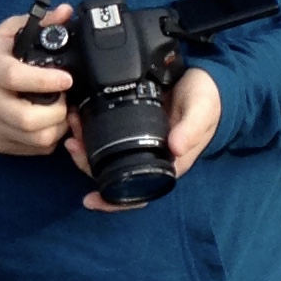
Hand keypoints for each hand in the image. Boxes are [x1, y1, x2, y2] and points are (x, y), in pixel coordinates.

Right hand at [0, 8, 76, 157]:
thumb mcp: (9, 33)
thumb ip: (40, 23)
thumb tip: (66, 13)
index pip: (15, 78)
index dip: (44, 81)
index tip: (66, 79)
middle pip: (28, 119)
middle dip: (58, 111)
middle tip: (65, 99)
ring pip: (35, 138)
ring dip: (58, 127)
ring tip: (61, 111)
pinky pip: (34, 150)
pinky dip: (49, 138)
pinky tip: (50, 123)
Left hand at [65, 61, 222, 213]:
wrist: (206, 80)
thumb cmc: (207, 101)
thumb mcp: (202, 112)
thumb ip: (190, 130)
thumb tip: (174, 148)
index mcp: (166, 166)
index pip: (137, 193)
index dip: (114, 201)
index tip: (91, 200)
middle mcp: (148, 159)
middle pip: (112, 175)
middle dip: (87, 164)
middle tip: (73, 144)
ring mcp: (137, 144)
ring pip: (104, 156)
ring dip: (84, 146)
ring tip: (72, 127)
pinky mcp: (129, 126)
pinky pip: (105, 135)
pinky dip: (89, 129)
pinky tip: (78, 116)